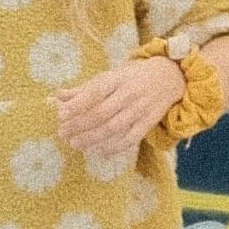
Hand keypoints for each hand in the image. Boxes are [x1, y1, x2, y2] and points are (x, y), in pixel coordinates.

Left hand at [56, 55, 188, 160]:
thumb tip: (58, 96)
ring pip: (114, 128)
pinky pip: (130, 138)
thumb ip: (84, 89)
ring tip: (76, 144)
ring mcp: (140, 110)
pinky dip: (115, 147)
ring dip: (92, 138)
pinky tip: (100, 152)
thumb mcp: (111, 77)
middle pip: (102, 113)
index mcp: (117, 79)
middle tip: (63, 133)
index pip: (95, 92)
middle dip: (80, 125)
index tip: (61, 114)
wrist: (170, 77)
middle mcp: (129, 95)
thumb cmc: (133, 77)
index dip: (77, 104)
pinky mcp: (148, 123)